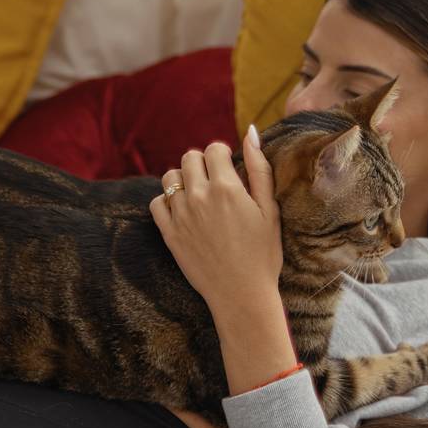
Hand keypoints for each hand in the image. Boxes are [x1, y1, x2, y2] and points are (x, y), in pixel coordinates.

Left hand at [149, 126, 280, 312]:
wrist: (241, 294)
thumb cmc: (263, 254)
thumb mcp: (270, 209)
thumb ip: (259, 168)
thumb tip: (250, 132)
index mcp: (226, 187)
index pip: (213, 149)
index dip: (222, 155)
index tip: (229, 168)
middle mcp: (199, 197)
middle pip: (189, 158)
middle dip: (202, 164)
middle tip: (215, 182)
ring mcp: (180, 216)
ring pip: (170, 177)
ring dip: (183, 180)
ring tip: (198, 194)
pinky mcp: (169, 234)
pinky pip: (157, 203)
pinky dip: (167, 201)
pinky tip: (183, 210)